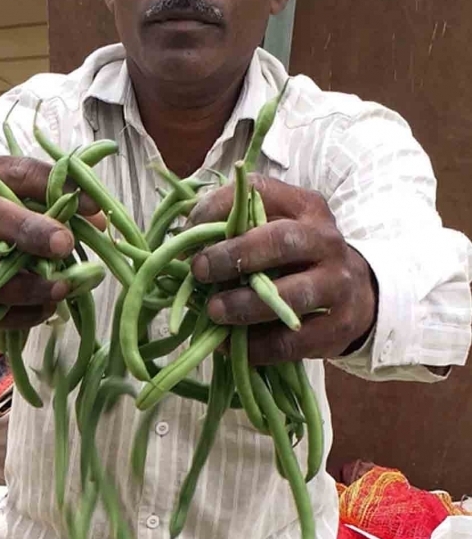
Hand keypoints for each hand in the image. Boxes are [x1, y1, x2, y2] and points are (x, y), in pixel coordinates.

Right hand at [0, 156, 98, 328]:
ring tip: (61, 289)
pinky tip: (42, 309)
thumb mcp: (13, 190)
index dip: (53, 188)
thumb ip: (53, 197)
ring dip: (24, 286)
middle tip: (64, 245)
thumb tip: (97, 219)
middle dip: (28, 232)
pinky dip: (15, 314)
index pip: (16, 174)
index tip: (90, 206)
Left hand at [186, 175, 378, 364]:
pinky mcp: (337, 326)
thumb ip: (233, 228)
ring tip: (213, 311)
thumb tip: (182, 239)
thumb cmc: (296, 259)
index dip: (218, 208)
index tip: (188, 230)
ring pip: (292, 294)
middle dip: (235, 255)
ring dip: (245, 305)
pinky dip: (254, 345)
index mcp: (305, 208)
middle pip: (282, 241)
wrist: (356, 296)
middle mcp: (325, 241)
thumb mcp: (274, 230)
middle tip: (200, 270)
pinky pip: (290, 340)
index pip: (262, 193)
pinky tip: (226, 343)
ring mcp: (337, 284)